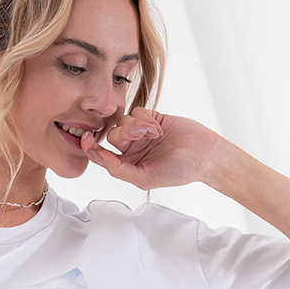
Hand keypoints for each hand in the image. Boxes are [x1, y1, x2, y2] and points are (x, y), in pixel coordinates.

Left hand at [81, 110, 223, 190]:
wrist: (205, 154)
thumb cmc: (179, 171)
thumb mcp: (146, 177)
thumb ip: (120, 170)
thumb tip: (100, 159)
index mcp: (128, 166)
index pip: (102, 155)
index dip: (91, 147)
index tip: (85, 138)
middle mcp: (132, 149)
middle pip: (113, 135)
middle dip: (126, 133)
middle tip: (143, 135)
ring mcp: (141, 133)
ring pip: (123, 121)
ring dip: (138, 125)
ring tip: (155, 133)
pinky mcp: (151, 118)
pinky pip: (136, 111)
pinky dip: (145, 118)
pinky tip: (158, 127)